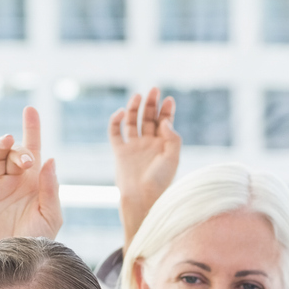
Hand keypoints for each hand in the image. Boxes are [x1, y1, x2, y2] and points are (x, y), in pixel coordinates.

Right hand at [0, 106, 60, 246]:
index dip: (32, 129)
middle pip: (16, 153)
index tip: (30, 110)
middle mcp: (14, 181)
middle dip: (22, 151)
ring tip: (8, 141)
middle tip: (29, 161)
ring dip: (3, 147)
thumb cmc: (37, 240)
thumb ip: (50, 187)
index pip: (34, 149)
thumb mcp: (51, 214)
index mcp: (34, 182)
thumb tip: (49, 159)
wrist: (15, 260)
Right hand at [110, 86, 178, 248]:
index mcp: (163, 146)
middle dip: (152, 104)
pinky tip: (121, 112)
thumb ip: (172, 138)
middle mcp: (148, 144)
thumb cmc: (160, 182)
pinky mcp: (120, 152)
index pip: (165, 122)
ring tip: (138, 96)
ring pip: (132, 122)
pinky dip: (116, 121)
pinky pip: (115, 132)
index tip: (169, 99)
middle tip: (154, 89)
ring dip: (134, 108)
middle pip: (149, 118)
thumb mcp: (173, 159)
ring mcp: (133, 147)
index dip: (167, 110)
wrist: (141, 199)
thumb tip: (164, 121)